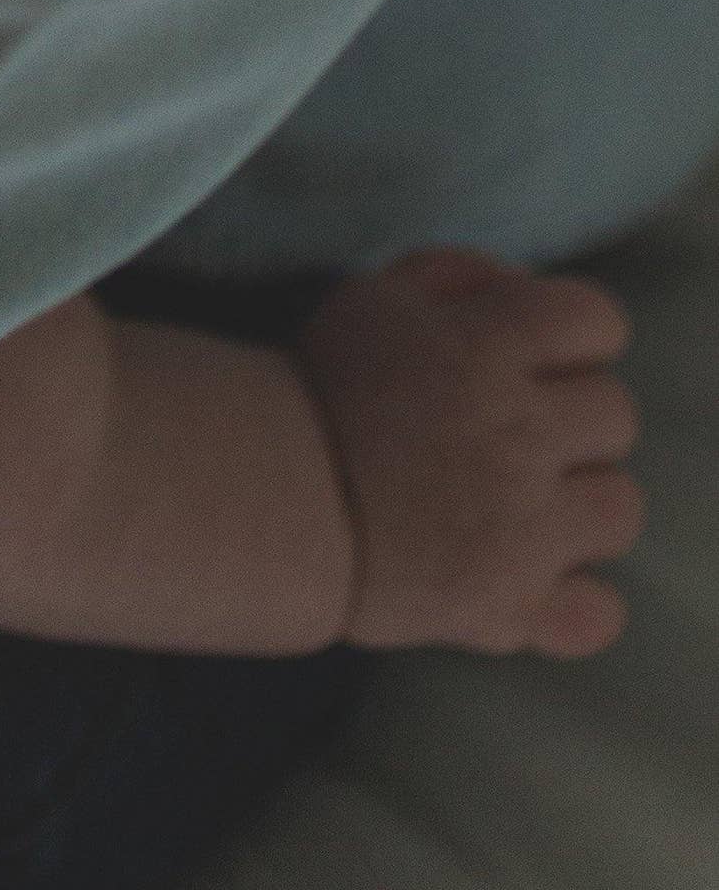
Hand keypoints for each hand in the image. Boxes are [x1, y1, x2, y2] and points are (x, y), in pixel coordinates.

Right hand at [302, 247, 642, 656]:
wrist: (269, 497)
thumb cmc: (322, 388)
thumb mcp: (377, 297)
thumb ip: (456, 277)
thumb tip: (519, 291)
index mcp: (490, 348)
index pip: (597, 321)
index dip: (574, 334)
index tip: (538, 353)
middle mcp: (523, 434)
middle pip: (615, 414)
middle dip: (573, 416)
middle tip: (516, 429)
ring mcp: (526, 529)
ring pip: (620, 508)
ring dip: (582, 501)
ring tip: (528, 503)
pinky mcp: (512, 605)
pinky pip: (599, 612)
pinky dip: (580, 599)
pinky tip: (541, 577)